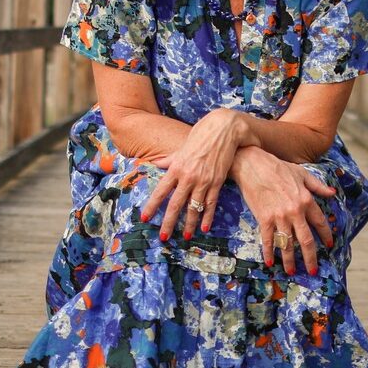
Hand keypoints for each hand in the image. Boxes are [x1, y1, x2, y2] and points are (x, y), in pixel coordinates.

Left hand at [141, 108, 256, 239]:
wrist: (223, 130)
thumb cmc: (200, 137)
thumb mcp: (181, 148)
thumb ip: (168, 160)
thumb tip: (154, 164)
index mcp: (176, 167)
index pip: (161, 191)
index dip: (152, 206)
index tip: (145, 218)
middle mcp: (188, 176)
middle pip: (175, 204)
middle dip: (168, 223)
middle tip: (163, 237)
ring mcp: (203, 180)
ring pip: (194, 207)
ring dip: (189, 224)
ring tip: (185, 237)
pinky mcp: (217, 182)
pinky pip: (211, 203)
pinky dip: (208, 217)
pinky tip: (204, 228)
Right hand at [230, 146, 335, 274]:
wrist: (253, 165)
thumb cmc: (278, 168)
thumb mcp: (302, 174)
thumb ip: (318, 186)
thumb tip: (332, 194)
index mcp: (306, 200)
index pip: (320, 223)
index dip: (325, 235)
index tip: (329, 245)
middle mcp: (295, 212)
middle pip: (306, 241)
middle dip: (311, 259)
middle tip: (313, 271)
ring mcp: (279, 217)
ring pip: (288, 244)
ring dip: (290, 260)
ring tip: (292, 271)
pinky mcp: (264, 219)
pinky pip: (268, 240)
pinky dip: (269, 252)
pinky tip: (270, 262)